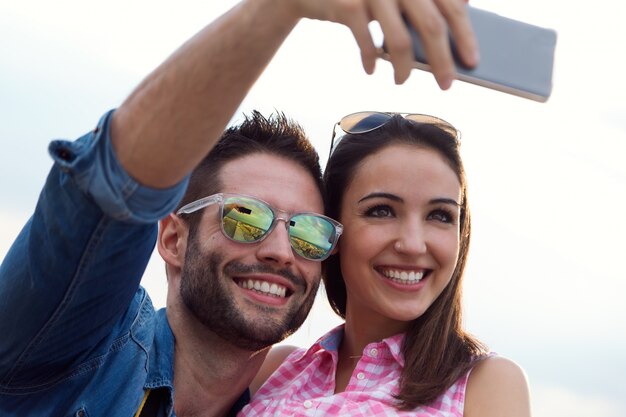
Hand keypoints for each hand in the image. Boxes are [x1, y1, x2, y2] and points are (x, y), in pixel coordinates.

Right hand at [289, 0, 477, 87]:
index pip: (451, 5)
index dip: (465, 34)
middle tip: (447, 85)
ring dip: (404, 69)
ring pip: (400, 42)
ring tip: (402, 81)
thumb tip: (463, 9)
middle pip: (432, 25)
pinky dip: (372, 61)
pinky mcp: (348, 5)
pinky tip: (373, 70)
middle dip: (442, 61)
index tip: (473, 62)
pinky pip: (369, 44)